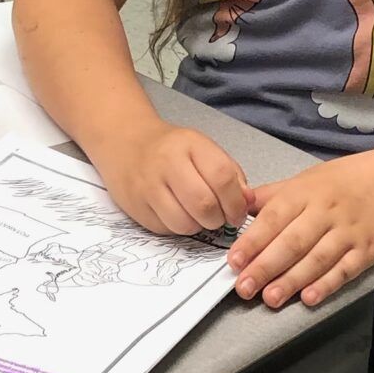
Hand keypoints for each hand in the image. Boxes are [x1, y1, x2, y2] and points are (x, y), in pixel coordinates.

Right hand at [100, 123, 249, 237]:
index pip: (222, 177)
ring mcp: (148, 186)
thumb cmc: (172, 149)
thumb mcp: (203, 149)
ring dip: (198, 226)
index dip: (236, 202)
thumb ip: (230, 174)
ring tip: (197, 215)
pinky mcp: (136, 207)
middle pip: (203, 204)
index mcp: (190, 144)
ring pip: (184, 223)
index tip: (238, 212)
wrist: (126, 143)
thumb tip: (247, 202)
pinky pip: (166, 229)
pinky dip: (178, 227)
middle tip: (219, 218)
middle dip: (219, 219)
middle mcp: (166, 163)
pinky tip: (178, 212)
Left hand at [228, 150, 373, 309]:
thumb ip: (275, 194)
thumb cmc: (353, 179)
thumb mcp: (310, 177)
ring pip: (316, 259)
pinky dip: (327, 284)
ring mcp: (349, 232)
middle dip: (265, 266)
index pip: (274, 217)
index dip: (253, 241)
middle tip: (243, 287)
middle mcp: (327, 211)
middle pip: (292, 242)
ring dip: (292, 280)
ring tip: (270, 298)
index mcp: (307, 191)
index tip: (234, 260)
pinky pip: (345, 270)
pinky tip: (310, 297)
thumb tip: (239, 203)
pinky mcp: (369, 250)